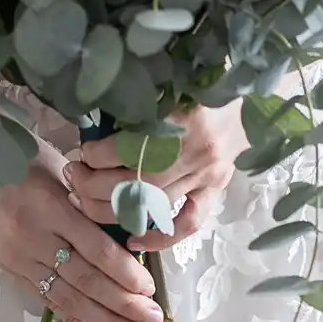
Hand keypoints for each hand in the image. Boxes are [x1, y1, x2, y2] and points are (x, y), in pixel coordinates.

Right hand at [0, 140, 165, 321]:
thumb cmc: (18, 158)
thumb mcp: (57, 168)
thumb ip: (85, 200)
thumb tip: (126, 229)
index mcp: (50, 207)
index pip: (95, 249)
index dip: (125, 274)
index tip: (150, 290)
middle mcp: (34, 238)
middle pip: (85, 280)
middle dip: (122, 305)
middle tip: (153, 320)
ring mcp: (19, 259)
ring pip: (68, 298)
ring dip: (104, 321)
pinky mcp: (10, 272)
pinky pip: (47, 302)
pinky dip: (74, 321)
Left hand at [63, 100, 245, 250]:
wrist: (250, 96)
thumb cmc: (202, 82)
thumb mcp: (169, 82)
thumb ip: (137, 101)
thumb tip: (93, 116)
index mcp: (182, 117)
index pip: (129, 147)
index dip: (98, 154)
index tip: (82, 151)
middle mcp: (196, 152)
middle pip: (136, 183)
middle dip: (94, 185)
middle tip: (73, 178)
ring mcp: (208, 176)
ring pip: (153, 206)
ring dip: (112, 208)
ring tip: (85, 201)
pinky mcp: (216, 191)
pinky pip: (187, 224)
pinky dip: (159, 238)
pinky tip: (131, 239)